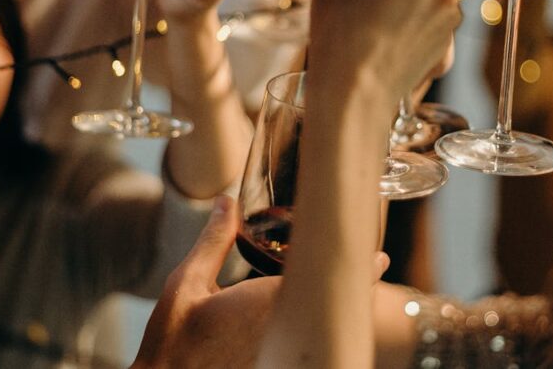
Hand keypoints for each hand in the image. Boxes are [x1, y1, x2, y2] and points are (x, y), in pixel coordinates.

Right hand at [132, 195, 392, 368]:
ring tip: (353, 291)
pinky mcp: (276, 367)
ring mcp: (282, 355)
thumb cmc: (172, 342)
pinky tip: (317, 323)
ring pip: (322, 330)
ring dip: (335, 312)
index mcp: (265, 304)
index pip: (325, 282)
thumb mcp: (185, 285)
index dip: (358, 271)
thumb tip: (229, 201)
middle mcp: (282, 333)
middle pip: (332, 309)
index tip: (380, 259)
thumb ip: (213, 242)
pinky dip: (315, 334)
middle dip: (352, 289)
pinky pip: (306, 348)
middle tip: (373, 268)